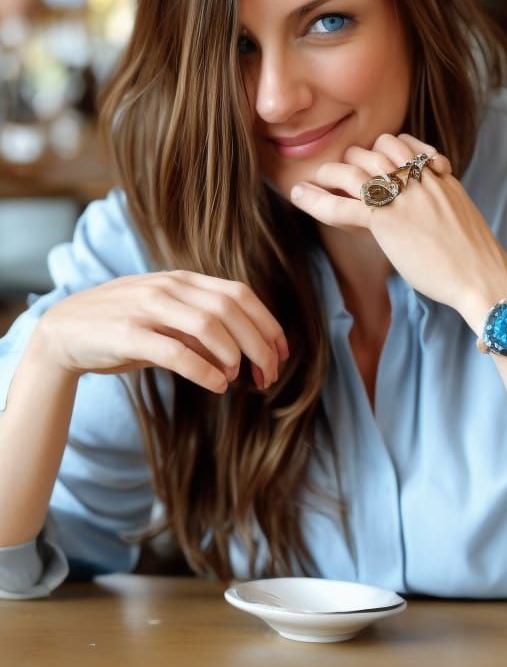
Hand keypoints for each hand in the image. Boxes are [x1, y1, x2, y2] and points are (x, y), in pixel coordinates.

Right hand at [37, 271, 287, 393]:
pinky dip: (203, 370)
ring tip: (239, 379)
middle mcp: (169, 287)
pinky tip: (218, 386)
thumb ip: (202, 328)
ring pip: (208, 325)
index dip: (267, 323)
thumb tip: (244, 357)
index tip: (282, 352)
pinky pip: (175, 351)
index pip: (240, 294)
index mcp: (184, 280)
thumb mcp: (169, 320)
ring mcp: (147, 307)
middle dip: (258, 344)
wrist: (64, 332)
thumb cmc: (125, 328)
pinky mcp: (127, 333)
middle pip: (231, 309)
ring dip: (233, 356)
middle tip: (269, 374)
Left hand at [288, 133, 506, 327]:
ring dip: (330, 172)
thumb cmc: (477, 260)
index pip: (403, 145)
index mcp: (440, 176)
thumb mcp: (461, 220)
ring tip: (312, 180)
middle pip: (376, 150)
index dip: (383, 153)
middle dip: (353, 159)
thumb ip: (440, 208)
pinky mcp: (387, 220)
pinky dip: (315, 198)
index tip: (373, 169)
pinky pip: (342, 203)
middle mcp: (420, 178)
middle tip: (337, 174)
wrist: (483, 277)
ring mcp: (403, 196)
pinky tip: (298, 195)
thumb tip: (428, 221)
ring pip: (355, 168)